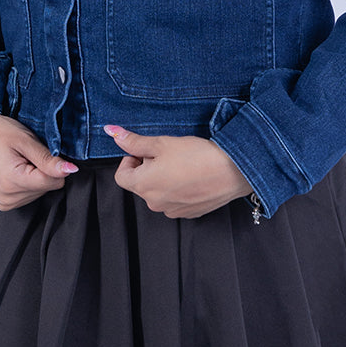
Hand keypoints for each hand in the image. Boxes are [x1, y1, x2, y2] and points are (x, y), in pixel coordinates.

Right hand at [0, 112, 77, 210]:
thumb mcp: (25, 141)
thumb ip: (48, 160)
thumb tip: (71, 170)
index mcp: (13, 181)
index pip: (54, 181)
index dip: (55, 164)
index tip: (44, 151)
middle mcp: (8, 198)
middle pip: (48, 187)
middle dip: (43, 169)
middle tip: (26, 154)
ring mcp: (4, 203)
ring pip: (40, 192)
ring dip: (35, 175)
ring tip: (18, 159)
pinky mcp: (3, 203)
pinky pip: (29, 195)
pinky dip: (27, 182)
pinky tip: (14, 168)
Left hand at [103, 125, 253, 218]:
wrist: (233, 171)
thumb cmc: (197, 155)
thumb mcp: (162, 142)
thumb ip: (134, 141)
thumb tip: (112, 133)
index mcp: (143, 185)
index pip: (121, 175)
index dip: (131, 159)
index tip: (147, 151)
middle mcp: (154, 203)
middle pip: (140, 184)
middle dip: (149, 168)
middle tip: (168, 154)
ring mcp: (172, 211)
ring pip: (158, 192)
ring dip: (164, 179)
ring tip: (184, 165)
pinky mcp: (189, 213)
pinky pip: (174, 200)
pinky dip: (179, 189)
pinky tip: (193, 177)